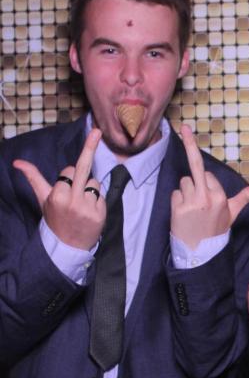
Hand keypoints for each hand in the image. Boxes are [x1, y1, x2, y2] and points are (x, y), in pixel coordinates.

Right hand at [13, 128, 104, 249]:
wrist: (67, 246)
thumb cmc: (55, 218)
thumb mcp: (42, 198)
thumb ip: (33, 178)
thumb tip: (16, 162)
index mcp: (56, 195)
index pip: (69, 169)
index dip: (68, 175)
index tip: (65, 186)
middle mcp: (72, 201)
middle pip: (83, 167)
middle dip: (90, 147)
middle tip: (98, 131)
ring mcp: (87, 208)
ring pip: (94, 182)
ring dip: (89, 188)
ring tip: (82, 204)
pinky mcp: (100, 214)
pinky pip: (102, 195)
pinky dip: (97, 200)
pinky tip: (90, 211)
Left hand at [171, 125, 248, 248]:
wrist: (201, 252)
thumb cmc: (216, 230)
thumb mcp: (232, 213)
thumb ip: (245, 198)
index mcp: (221, 196)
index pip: (208, 174)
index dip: (206, 184)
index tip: (206, 196)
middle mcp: (207, 197)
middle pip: (195, 171)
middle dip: (192, 162)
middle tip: (186, 133)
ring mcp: (192, 202)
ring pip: (184, 182)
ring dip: (185, 193)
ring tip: (191, 211)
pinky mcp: (178, 209)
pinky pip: (175, 193)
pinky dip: (177, 202)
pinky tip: (183, 215)